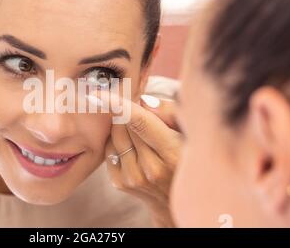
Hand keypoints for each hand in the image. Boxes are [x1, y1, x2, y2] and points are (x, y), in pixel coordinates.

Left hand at [89, 91, 181, 226]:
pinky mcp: (120, 183)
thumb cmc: (186, 156)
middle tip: (140, 110)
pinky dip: (116, 141)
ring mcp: (134, 178)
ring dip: (121, 126)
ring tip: (139, 130)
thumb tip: (142, 101)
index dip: (117, 104)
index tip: (99, 92)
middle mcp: (151, 168)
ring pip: (114, 136)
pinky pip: (108, 150)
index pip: (139, 122)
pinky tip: (132, 145)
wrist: (177, 196)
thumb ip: (169, 111)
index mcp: (172, 152)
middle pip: (123, 125)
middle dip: (127, 111)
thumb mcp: (189, 130)